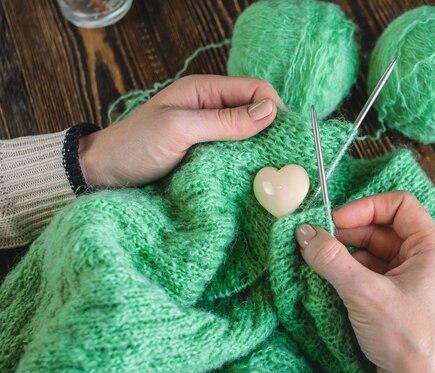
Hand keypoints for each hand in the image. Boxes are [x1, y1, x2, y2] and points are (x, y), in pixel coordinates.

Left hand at [79, 75, 282, 187]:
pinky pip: (236, 156)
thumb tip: (270, 111)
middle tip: (284, 158)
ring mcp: (210, 134)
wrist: (104, 173)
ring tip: (270, 171)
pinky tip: (252, 177)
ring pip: (249, 137)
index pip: (256, 90)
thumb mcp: (179, 128)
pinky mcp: (207, 156)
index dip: (275, 109)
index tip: (287, 137)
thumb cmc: (135, 145)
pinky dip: (246, 164)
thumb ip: (224, 120)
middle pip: (256, 114)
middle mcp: (212, 109)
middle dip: (272, 132)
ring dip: (260, 151)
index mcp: (205, 91)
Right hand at [295, 191, 434, 372]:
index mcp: (431, 248)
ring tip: (320, 261)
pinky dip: (351, 272)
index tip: (335, 221)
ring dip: (347, 253)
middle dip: (349, 232)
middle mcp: (425, 259)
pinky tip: (332, 278)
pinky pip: (373, 273)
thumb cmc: (408, 341)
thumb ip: (332, 260)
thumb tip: (305, 233)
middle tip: (318, 241)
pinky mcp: (399, 298)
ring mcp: (412, 280)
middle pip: (383, 228)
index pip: (399, 205)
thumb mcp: (365, 294)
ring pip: (375, 251)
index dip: (365, 207)